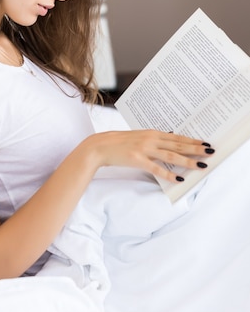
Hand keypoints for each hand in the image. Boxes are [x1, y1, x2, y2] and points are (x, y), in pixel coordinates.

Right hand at [89, 130, 212, 182]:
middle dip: (196, 149)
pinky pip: (156, 168)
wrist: (100, 146)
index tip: (205, 143)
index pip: (177, 137)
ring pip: (171, 156)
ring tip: (201, 166)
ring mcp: (144, 149)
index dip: (192, 140)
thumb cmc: (119, 143)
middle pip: (178, 145)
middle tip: (210, 152)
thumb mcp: (139, 137)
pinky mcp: (137, 159)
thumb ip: (153, 140)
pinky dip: (168, 174)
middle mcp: (150, 139)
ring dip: (188, 161)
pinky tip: (178, 179)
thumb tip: (169, 143)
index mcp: (152, 133)